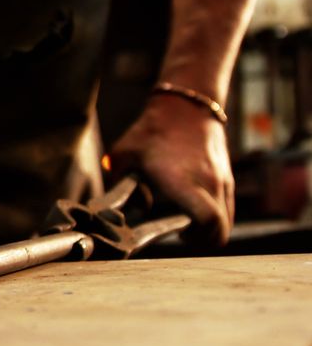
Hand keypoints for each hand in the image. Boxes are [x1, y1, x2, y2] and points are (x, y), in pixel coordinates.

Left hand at [108, 94, 233, 245]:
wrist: (186, 104)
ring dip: (210, 229)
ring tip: (187, 222)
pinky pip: (227, 208)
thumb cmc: (152, 130)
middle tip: (182, 234)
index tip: (179, 234)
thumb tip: (129, 210)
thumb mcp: (123, 156)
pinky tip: (194, 208)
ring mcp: (222, 181)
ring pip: (227, 221)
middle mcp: (208, 183)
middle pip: (220, 230)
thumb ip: (117, 186)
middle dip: (202, 240)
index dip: (196, 237)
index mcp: (184, 181)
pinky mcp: (228, 177)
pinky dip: (216, 216)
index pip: (207, 221)